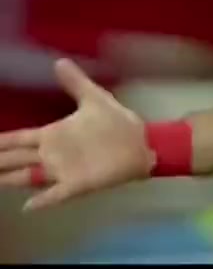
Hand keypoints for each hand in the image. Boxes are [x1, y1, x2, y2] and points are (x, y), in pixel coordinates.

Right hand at [0, 59, 154, 210]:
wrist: (143, 142)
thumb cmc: (118, 123)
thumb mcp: (95, 99)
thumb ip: (76, 82)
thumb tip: (59, 61)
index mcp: (53, 134)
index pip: (19, 139)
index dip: (1, 142)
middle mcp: (53, 154)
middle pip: (16, 159)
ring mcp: (64, 170)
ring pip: (28, 177)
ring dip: (10, 179)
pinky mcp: (78, 184)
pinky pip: (56, 195)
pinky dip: (43, 201)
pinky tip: (27, 207)